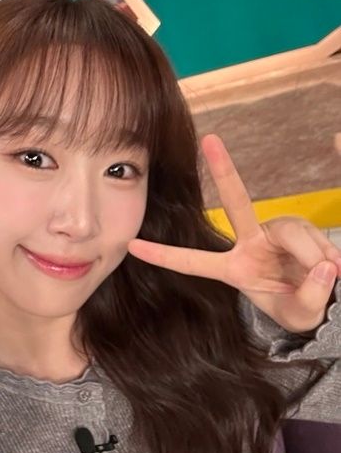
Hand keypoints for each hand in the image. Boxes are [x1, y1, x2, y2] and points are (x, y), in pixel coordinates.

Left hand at [127, 134, 340, 332]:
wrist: (324, 303)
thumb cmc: (298, 308)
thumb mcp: (299, 312)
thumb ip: (309, 295)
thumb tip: (323, 266)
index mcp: (234, 269)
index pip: (193, 263)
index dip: (164, 255)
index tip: (132, 245)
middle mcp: (251, 244)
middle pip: (237, 202)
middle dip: (223, 171)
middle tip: (210, 140)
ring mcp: (275, 232)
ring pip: (292, 231)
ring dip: (312, 252)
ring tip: (328, 273)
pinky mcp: (299, 228)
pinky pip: (313, 236)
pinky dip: (325, 253)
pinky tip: (334, 267)